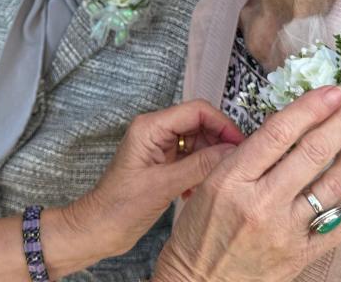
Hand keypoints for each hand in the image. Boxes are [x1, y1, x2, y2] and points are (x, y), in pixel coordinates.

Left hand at [65, 100, 244, 258]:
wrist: (100, 228)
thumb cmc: (119, 207)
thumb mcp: (163, 186)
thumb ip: (199, 166)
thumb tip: (232, 152)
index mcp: (149, 127)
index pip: (196, 110)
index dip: (222, 124)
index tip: (240, 144)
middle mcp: (154, 131)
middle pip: (199, 123)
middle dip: (219, 142)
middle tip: (236, 165)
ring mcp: (159, 147)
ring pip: (198, 141)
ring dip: (210, 159)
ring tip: (215, 181)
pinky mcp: (163, 163)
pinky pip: (191, 157)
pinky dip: (200, 170)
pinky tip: (197, 191)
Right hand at [154, 87, 340, 281]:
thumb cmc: (198, 231)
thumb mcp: (208, 184)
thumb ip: (244, 158)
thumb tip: (285, 131)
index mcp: (232, 179)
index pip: (278, 134)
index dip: (310, 108)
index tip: (332, 90)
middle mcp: (261, 203)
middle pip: (313, 153)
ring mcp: (285, 231)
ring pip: (333, 186)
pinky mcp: (302, 254)